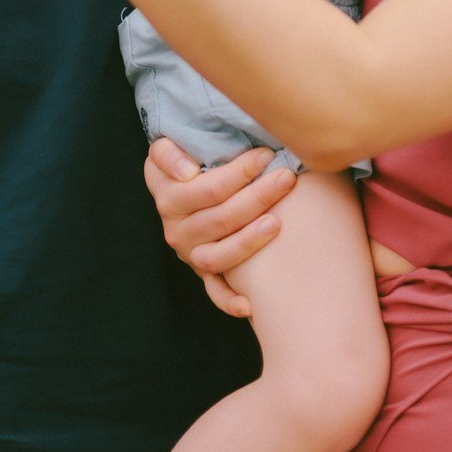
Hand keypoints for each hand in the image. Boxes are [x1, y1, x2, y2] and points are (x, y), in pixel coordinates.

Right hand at [142, 136, 298, 318]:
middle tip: (286, 178)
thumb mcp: (165, 146)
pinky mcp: (203, 271)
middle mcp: (177, 230)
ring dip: (249, 242)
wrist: (176, 181)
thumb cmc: (182, 158)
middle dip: (257, 197)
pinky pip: (214, 291)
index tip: (266, 156)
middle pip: (220, 219)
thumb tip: (188, 172)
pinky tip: (251, 305)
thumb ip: (168, 153)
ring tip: (277, 223)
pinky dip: (229, 301)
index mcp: (169, 198)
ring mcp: (191, 254)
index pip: (208, 189)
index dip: (239, 172)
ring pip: (219, 256)